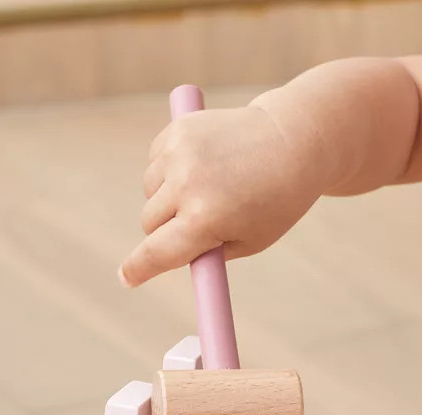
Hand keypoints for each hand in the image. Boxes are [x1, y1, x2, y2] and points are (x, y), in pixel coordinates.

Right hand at [118, 103, 322, 287]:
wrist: (293, 141)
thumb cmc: (274, 202)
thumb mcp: (247, 242)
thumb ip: (205, 252)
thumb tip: (164, 258)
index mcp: (205, 220)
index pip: (155, 253)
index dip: (138, 269)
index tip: (128, 278)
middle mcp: (186, 185)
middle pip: (149, 224)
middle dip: (164, 231)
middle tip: (196, 224)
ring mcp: (179, 154)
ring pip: (149, 192)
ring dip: (167, 199)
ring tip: (208, 189)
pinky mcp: (177, 131)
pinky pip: (154, 164)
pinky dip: (169, 171)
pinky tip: (202, 166)